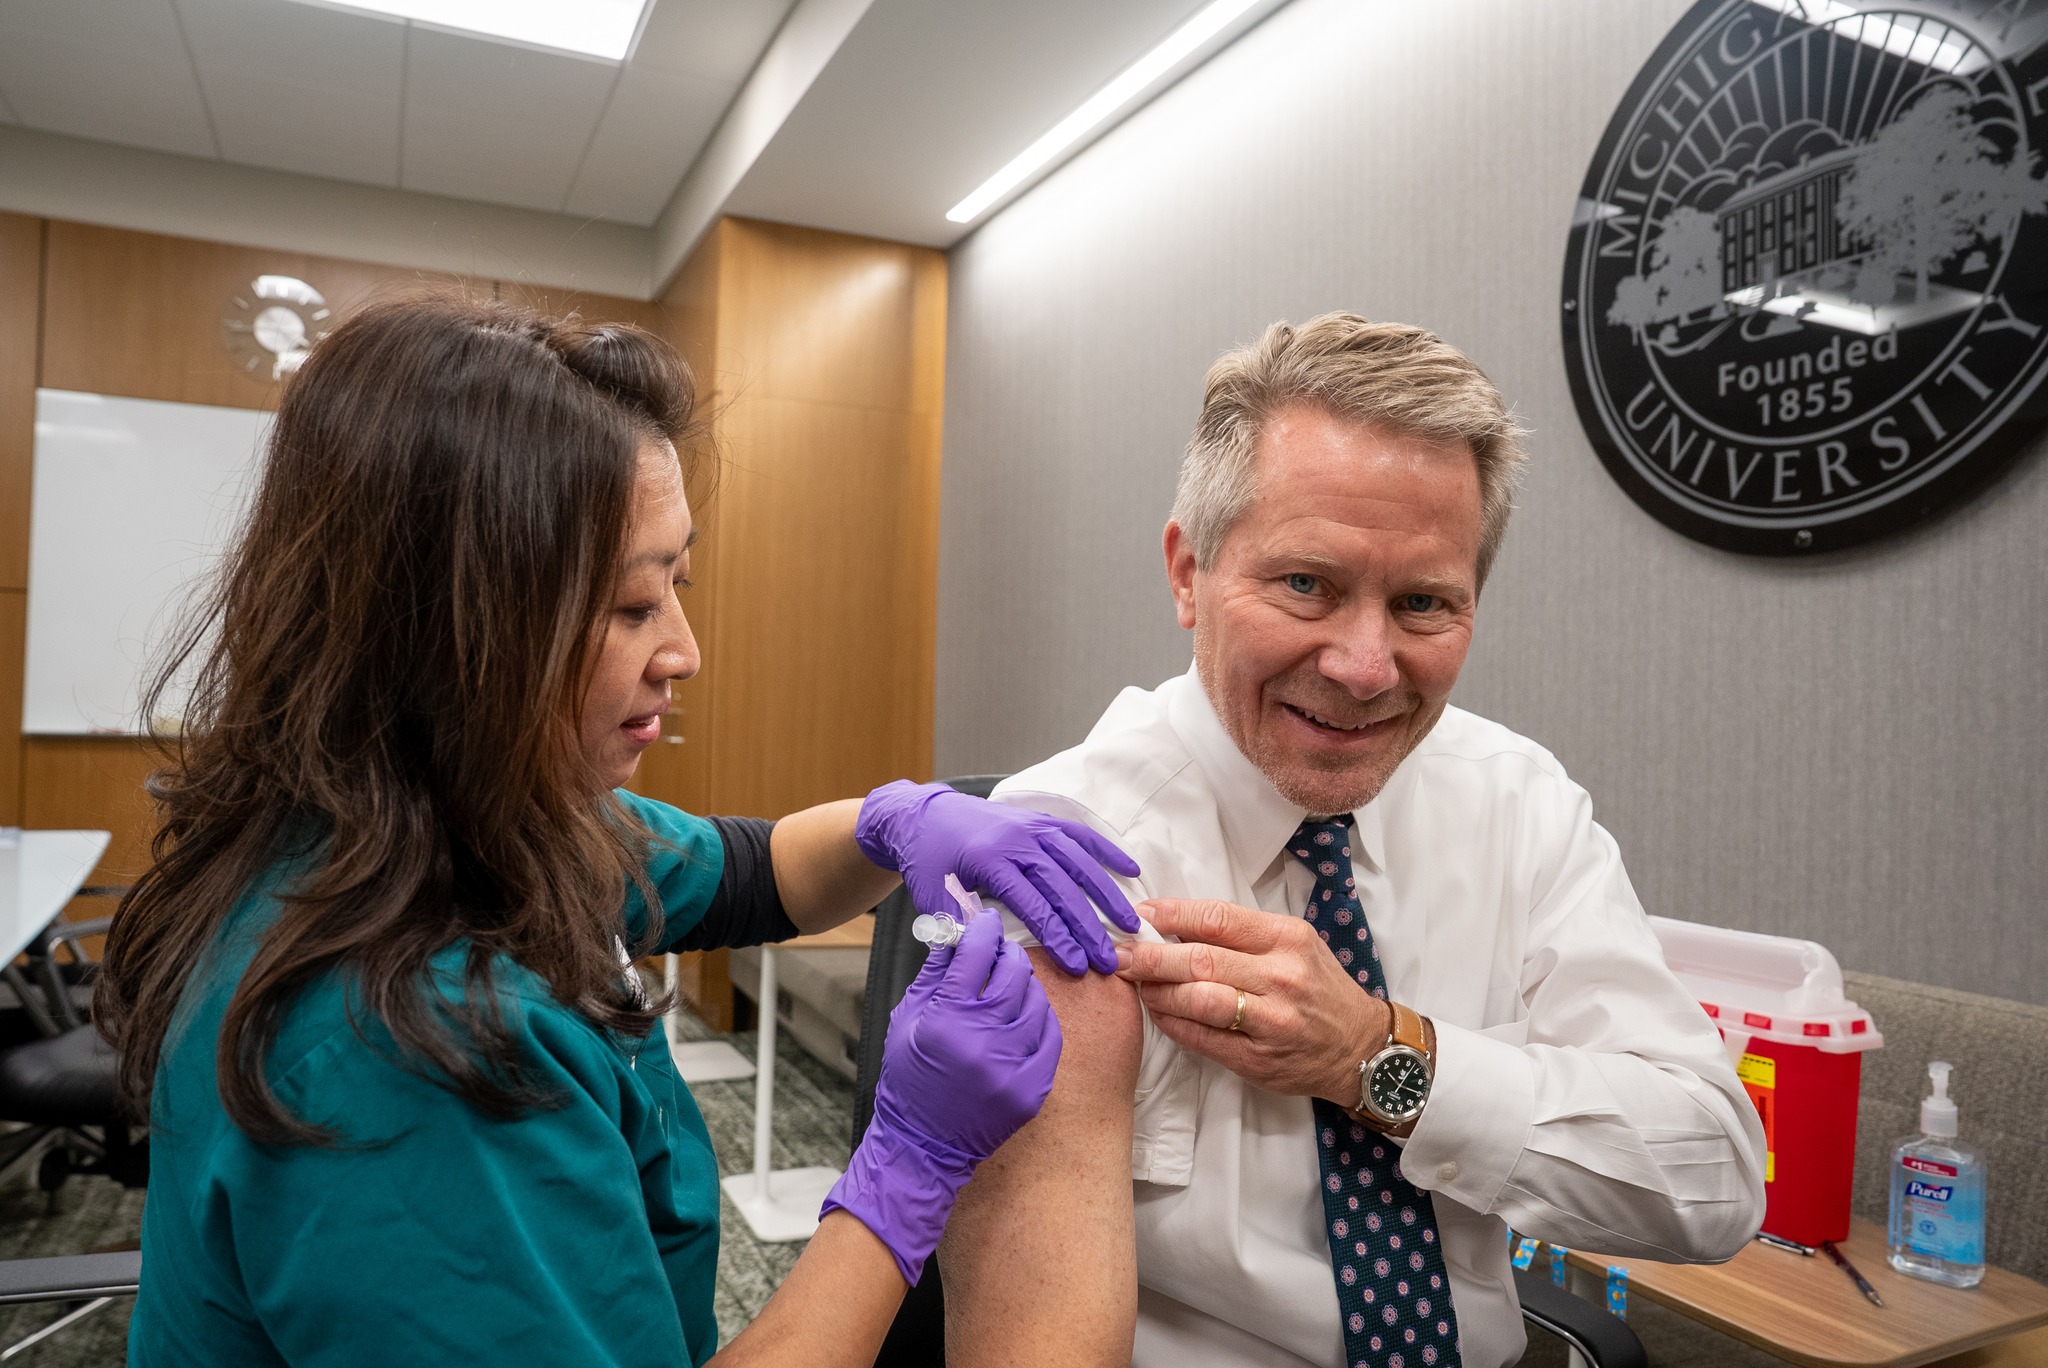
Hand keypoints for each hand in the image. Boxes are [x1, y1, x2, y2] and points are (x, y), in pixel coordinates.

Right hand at [821, 913, 1061, 1282]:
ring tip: (1010, 988)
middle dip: (1007, 955)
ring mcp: (1011, 1067)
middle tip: (1000, 953)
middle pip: (1013, 974)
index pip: (974, 955)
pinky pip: (1049, 1036)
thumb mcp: (907, 1020)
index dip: (981, 931)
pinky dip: (1039, 1020)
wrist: (923, 1144)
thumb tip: (953, 932)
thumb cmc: (910, 1079)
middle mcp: (980, 1042)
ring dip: (1025, 987)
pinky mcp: (1032, 1088)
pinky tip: (1024, 1017)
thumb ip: (934, 974)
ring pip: (1036, 1002)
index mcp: (945, 1020)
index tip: (985, 921)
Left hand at [856, 779, 1140, 974]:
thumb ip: (960, 927)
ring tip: (1129, 924)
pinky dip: (1106, 851)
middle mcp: (1017, 840)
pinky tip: (1130, 870)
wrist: (923, 816)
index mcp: (990, 860)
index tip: (1078, 966)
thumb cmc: (928, 861)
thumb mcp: (933, 897)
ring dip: (1106, 894)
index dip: (1058, 938)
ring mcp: (1032, 827)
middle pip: (1063, 887)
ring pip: (1079, 862)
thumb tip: (991, 960)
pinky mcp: (1040, 820)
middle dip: (1088, 927)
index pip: (1033, 905)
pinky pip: (1080, 835)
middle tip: (1109, 959)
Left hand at [1114, 898, 1389, 1106]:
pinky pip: (1202, 1039)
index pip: (1219, 919)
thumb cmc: (1318, 988)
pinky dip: (1171, 1023)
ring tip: (1134, 983)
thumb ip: (1241, 934)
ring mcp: (1271, 1022)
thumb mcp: (1293, 944)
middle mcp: (1282, 978)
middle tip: (1117, 952)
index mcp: (1288, 939)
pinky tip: (1157, 1011)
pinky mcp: (1258, 1060)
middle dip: (1150, 956)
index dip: (1172, 915)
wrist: (1359, 1047)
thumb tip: (1174, 923)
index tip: (1140, 915)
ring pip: (1198, 1001)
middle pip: (1201, 960)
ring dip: (1157, 991)